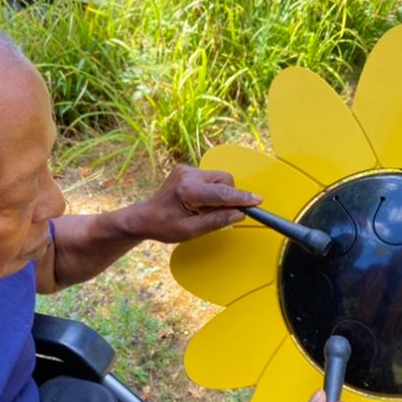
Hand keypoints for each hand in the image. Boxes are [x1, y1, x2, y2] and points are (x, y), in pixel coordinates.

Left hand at [133, 165, 261, 242]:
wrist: (144, 217)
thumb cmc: (163, 226)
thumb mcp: (190, 231)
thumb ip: (216, 221)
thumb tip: (238, 214)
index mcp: (188, 191)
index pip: (222, 194)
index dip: (242, 198)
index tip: (257, 201)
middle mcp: (188, 175)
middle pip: (224, 181)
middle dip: (229, 197)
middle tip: (223, 214)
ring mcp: (186, 170)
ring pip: (219, 178)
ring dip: (219, 194)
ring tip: (205, 210)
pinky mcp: (186, 170)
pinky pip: (210, 178)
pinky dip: (211, 190)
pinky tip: (199, 203)